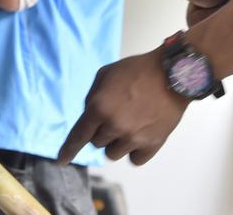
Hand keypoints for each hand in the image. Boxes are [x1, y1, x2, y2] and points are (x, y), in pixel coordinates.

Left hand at [57, 49, 188, 166]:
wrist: (171, 74)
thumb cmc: (136, 71)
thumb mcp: (104, 75)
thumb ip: (92, 97)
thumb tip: (88, 116)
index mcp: (99, 107)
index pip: (78, 136)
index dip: (68, 150)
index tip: (61, 161)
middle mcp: (115, 125)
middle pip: (97, 143)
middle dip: (101, 131)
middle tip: (116, 114)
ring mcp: (134, 137)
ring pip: (113, 153)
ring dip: (116, 142)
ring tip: (129, 122)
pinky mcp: (152, 144)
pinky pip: (134, 159)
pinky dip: (134, 150)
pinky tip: (140, 134)